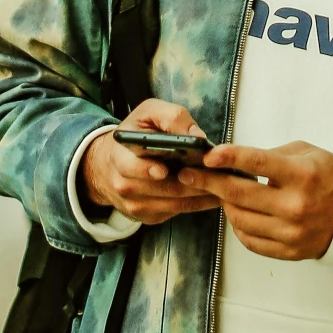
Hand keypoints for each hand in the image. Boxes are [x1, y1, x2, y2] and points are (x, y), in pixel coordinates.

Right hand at [79, 99, 218, 226]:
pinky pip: (177, 212)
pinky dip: (198, 204)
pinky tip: (213, 193)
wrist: (108, 166)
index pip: (134, 167)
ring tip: (224, 183)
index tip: (166, 169)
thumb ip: (171, 117)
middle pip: (164, 188)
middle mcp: (125, 185)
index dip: (150, 169)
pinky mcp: (147, 217)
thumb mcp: (147, 114)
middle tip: (218, 175)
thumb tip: (197, 135)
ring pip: (175, 203)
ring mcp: (136, 205)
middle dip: (193, 181)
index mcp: (120, 157)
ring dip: (201, 195)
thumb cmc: (135, 135)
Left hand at [191, 141, 332, 262]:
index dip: (229, 158)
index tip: (207, 155)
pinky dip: (238, 225)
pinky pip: (249, 240)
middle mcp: (295, 206)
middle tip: (188, 175)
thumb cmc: (326, 175)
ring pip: (239, 219)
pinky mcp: (288, 251)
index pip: (258, 164)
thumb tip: (231, 162)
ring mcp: (291, 232)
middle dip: (208, 182)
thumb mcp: (304, 153)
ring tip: (222, 194)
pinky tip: (239, 213)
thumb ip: (269, 156)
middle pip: (239, 195)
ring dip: (224, 204)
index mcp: (302, 176)